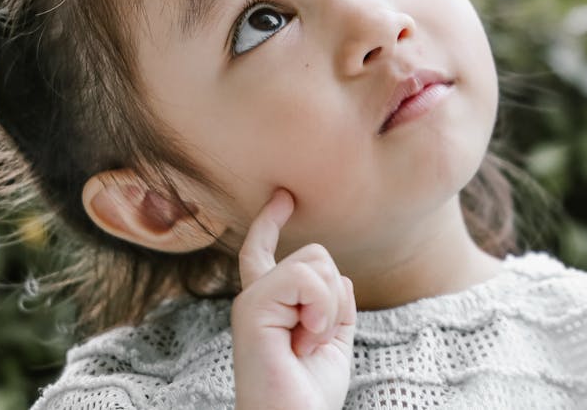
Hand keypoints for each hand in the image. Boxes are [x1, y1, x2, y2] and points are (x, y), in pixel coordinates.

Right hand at [231, 189, 356, 409]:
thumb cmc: (309, 396)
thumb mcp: (333, 341)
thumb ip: (334, 304)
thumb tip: (336, 275)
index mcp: (270, 305)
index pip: (263, 251)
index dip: (270, 221)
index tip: (284, 197)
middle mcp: (255, 298)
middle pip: (315, 254)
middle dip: (335, 295)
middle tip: (317, 339)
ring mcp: (250, 301)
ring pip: (314, 262)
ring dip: (329, 307)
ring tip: (310, 342)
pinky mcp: (252, 308)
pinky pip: (305, 278)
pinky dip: (321, 309)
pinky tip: (307, 340)